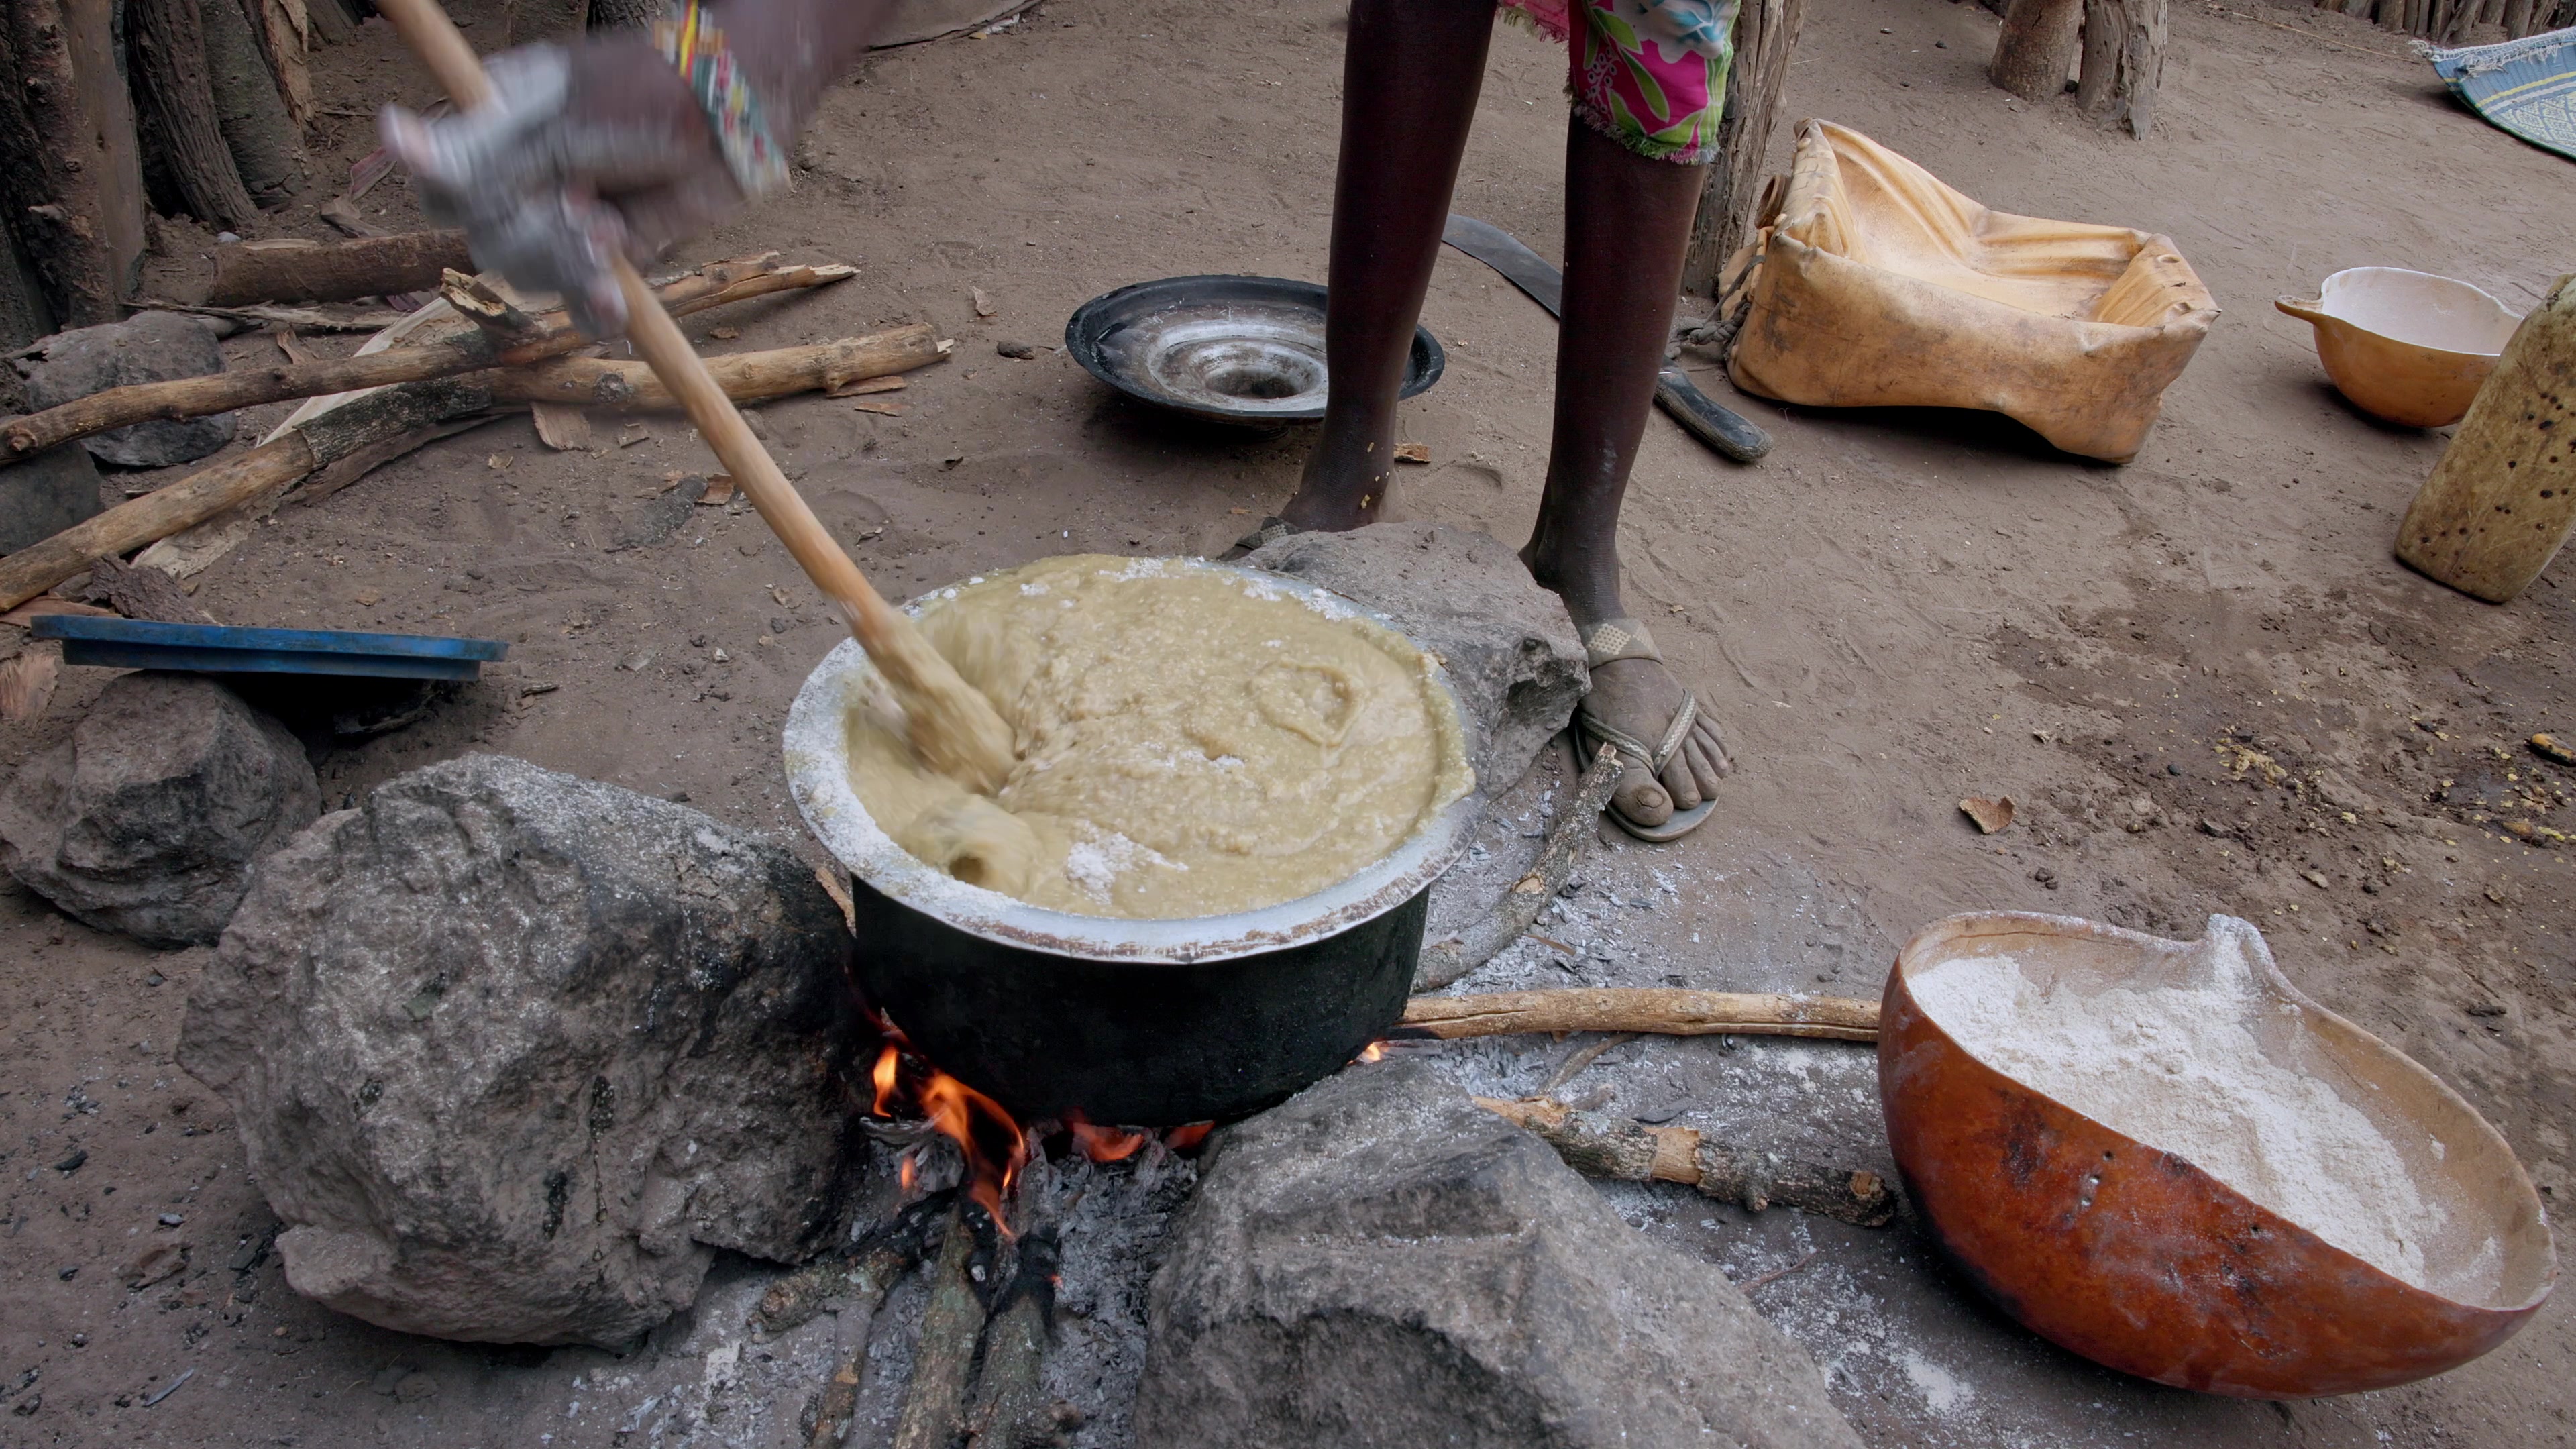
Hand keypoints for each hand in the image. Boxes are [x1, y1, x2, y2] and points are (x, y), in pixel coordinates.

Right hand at [381, 38, 746, 335]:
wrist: (737, 118)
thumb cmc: (646, 94)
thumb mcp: (554, 122)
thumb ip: (478, 153)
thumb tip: (390, 134)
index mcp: (495, 132)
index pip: (441, 190)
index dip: (461, 204)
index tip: (505, 192)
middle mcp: (525, 177)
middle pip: (486, 242)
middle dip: (532, 235)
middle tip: (581, 207)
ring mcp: (567, 218)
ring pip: (532, 274)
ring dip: (566, 265)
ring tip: (606, 231)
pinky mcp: (613, 253)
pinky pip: (581, 300)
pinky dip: (593, 309)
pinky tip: (612, 306)